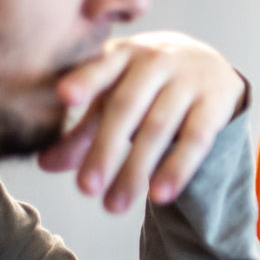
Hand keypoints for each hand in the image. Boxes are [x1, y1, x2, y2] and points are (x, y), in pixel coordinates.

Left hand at [37, 32, 246, 212]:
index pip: (101, 66)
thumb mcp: (116, 97)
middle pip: (126, 107)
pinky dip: (177, 168)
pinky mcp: (215, 104)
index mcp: (124, 53)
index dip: (84, 79)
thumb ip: (83, 130)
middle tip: (86, 189)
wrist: (210, 66)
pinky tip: (159, 196)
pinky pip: (195, 139)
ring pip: (158, 128)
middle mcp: (156, 61)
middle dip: (105, 149)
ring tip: (114, 206)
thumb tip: (44, 164)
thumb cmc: (148, 85)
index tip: (64, 96)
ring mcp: (189, 81)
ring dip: (136, 169)